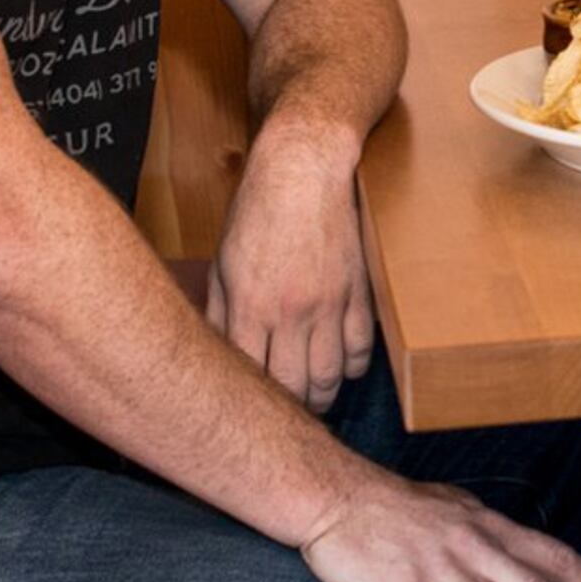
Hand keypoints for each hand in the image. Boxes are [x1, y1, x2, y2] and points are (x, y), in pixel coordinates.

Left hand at [206, 152, 377, 410]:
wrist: (304, 170)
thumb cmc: (257, 211)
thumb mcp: (222, 262)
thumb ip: (219, 312)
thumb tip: (219, 351)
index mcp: (251, 306)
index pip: (253, 376)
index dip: (253, 399)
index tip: (254, 407)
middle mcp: (292, 312)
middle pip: (295, 386)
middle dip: (290, 406)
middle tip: (287, 411)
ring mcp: (331, 304)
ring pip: (331, 376)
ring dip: (322, 395)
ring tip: (314, 398)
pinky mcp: (359, 292)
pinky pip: (362, 349)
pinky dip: (352, 367)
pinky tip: (340, 367)